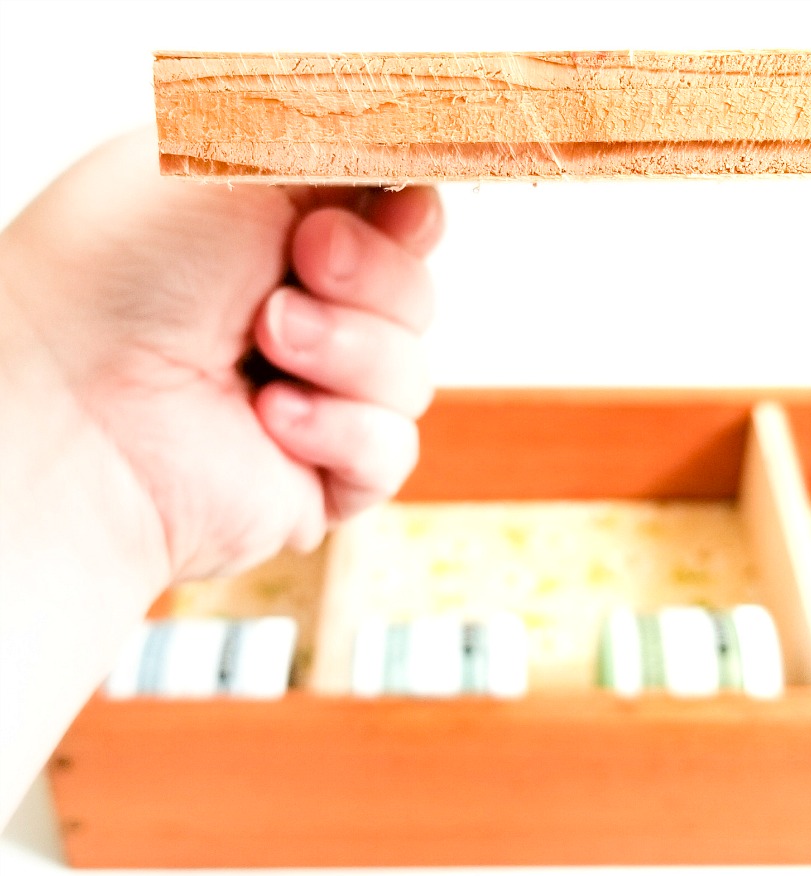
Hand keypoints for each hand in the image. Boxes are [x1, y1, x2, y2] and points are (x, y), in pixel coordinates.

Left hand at [0, 128, 442, 581]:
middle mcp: (304, 317)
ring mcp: (316, 400)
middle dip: (370, 278)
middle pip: (417, 296)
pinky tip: (269, 418)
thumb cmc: (120, 271)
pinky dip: (338, 429)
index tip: (389, 206)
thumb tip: (419, 159)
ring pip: (412, 376)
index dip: (406, 217)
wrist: (72, 407)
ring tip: (266, 345)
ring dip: (346, 352)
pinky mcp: (321, 475)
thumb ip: (344, 147)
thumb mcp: (238, 163)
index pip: (397, 225)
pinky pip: (392, 451)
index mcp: (281, 239)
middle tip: (301, 264)